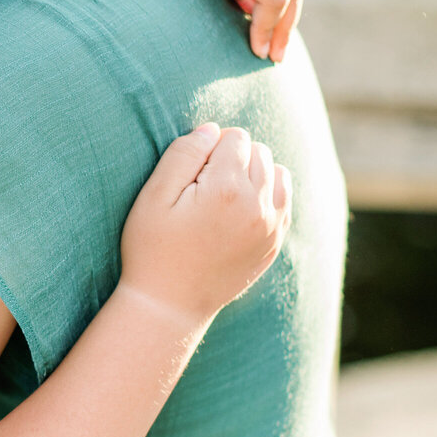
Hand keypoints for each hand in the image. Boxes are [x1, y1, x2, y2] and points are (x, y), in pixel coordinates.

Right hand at [118, 124, 291, 325]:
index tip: (189, 174)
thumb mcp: (153, 197)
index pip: (234, 136)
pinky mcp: (275, 242)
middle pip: (258, 151)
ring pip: (277, 172)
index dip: (208, 148)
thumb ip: (182, 154)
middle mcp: (257, 205)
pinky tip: (238, 210)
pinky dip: (266, 195)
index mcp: (226, 189)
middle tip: (202, 187)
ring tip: (222, 196)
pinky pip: (284, 199)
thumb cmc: (152, 248)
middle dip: (232, 158)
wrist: (169, 305)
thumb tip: (212, 130)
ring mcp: (271, 226)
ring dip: (253, 174)